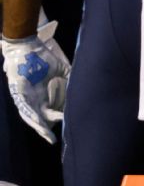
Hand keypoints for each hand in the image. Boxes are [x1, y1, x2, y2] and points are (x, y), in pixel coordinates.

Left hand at [2, 21, 69, 143]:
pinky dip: (31, 116)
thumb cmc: (41, 57)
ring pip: (29, 115)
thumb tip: (83, 84)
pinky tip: (37, 123)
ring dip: (37, 126)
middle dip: (45, 129)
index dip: (55, 118)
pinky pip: (24, 107)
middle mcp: (32, 97)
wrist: (27, 46)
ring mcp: (24, 96)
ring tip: (46, 135)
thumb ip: (69, 78)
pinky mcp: (18, 92)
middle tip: (53, 139)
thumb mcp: (59, 69)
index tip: (65, 124)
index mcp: (40, 93)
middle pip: (38, 117)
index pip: (47, 111)